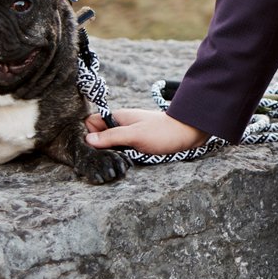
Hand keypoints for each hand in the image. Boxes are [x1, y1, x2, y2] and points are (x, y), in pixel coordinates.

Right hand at [85, 109, 207, 153]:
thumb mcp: (135, 135)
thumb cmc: (163, 132)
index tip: (94, 149)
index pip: (91, 122)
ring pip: (110, 142)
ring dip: (110, 152)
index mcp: (118, 116)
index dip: (89, 135)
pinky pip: (122, 147)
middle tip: (105, 159)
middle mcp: (122, 123)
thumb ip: (111, 136)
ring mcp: (130, 131)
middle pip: (99, 134)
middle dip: (98, 147)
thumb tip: (87, 140)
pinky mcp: (138, 140)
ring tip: (115, 162)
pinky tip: (124, 161)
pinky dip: (120, 154)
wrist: (190, 132)